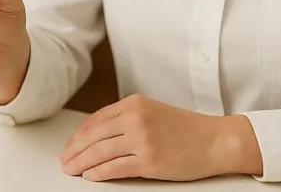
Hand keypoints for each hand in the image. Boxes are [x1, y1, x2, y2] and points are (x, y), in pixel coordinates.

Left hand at [60, 94, 262, 181]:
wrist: (215, 140)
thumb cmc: (187, 129)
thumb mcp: (153, 112)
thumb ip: (127, 119)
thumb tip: (98, 135)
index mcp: (134, 104)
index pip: (96, 119)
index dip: (79, 135)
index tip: (70, 146)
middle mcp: (136, 118)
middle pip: (93, 135)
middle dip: (75, 150)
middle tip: (65, 161)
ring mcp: (142, 139)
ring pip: (100, 152)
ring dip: (82, 163)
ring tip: (72, 170)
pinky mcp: (150, 161)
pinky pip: (116, 168)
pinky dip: (99, 173)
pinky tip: (91, 176)